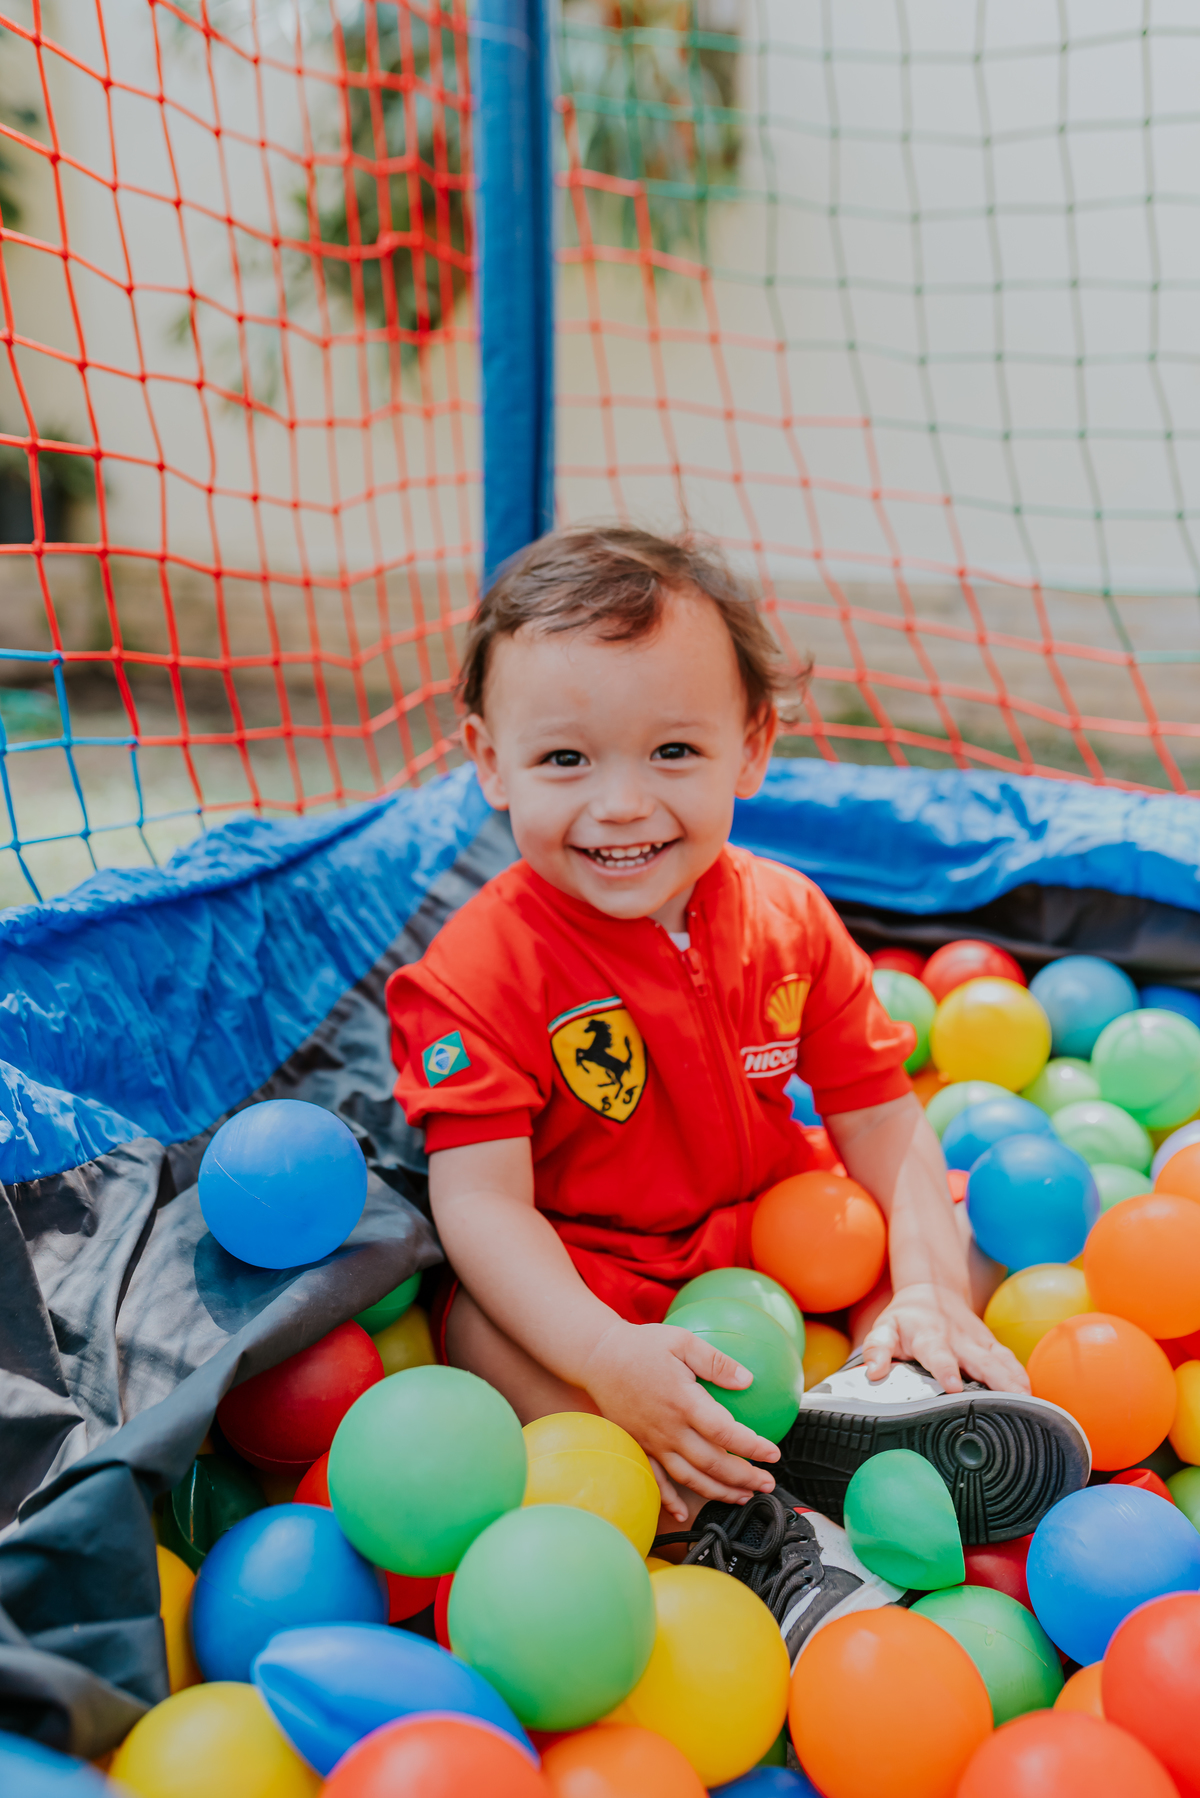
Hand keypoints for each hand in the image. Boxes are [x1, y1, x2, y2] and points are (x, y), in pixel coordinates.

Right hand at [578, 1319, 780, 1520]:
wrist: (597, 1357)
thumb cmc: (641, 1345)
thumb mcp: (682, 1341)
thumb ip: (716, 1362)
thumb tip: (747, 1380)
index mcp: (683, 1402)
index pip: (725, 1433)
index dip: (752, 1447)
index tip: (773, 1453)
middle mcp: (668, 1429)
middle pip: (711, 1464)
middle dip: (743, 1479)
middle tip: (767, 1484)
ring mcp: (652, 1441)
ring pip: (689, 1477)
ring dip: (718, 1492)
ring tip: (742, 1497)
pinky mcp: (639, 1446)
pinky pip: (655, 1479)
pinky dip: (668, 1499)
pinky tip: (681, 1512)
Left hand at [861, 1282, 1029, 1395]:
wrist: (932, 1290)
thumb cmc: (904, 1319)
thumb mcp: (883, 1329)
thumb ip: (876, 1350)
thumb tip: (873, 1374)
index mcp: (928, 1336)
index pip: (938, 1353)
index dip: (946, 1369)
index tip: (954, 1387)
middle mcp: (958, 1339)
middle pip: (980, 1360)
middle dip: (996, 1380)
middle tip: (1011, 1401)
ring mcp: (978, 1341)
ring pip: (1000, 1361)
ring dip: (1014, 1381)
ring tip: (1029, 1404)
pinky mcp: (991, 1344)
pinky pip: (1009, 1360)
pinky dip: (1021, 1376)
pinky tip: (1032, 1396)